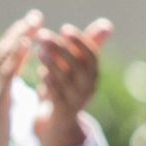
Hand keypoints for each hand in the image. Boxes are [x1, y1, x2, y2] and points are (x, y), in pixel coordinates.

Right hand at [0, 10, 41, 145]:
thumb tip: (3, 92)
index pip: (3, 60)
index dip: (16, 42)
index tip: (29, 27)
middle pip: (2, 52)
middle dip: (19, 32)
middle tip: (35, 15)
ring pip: (3, 57)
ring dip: (19, 36)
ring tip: (33, 21)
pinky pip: (7, 72)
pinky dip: (16, 55)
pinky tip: (27, 43)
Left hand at [34, 18, 111, 145]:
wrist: (59, 121)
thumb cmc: (67, 86)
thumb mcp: (75, 66)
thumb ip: (87, 45)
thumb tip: (106, 24)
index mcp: (93, 73)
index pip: (91, 55)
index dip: (79, 41)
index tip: (64, 28)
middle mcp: (88, 86)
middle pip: (77, 65)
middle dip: (61, 48)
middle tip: (43, 34)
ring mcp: (77, 100)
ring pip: (66, 80)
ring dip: (52, 63)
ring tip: (39, 50)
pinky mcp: (63, 111)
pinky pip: (58, 97)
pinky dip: (50, 84)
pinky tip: (41, 72)